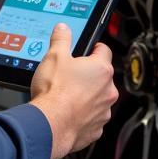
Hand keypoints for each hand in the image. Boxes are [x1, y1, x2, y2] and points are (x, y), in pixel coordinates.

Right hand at [29, 23, 117, 158]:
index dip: (93, 48)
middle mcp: (108, 90)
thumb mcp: (54, 56)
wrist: (49, 125)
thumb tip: (63, 29)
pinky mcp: (96, 129)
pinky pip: (92, 118)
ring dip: (86, 96)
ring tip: (66, 95)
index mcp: (101, 69)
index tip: (87, 49)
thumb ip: (61, 39)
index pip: (104, 50)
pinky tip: (68, 112)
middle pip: (101, 76)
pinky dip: (83, 115)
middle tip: (69, 75)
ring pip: (97, 98)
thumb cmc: (54, 92)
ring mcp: (104, 111)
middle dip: (87, 75)